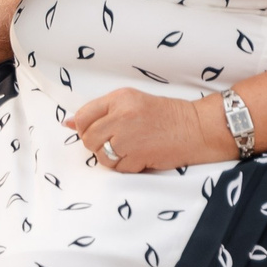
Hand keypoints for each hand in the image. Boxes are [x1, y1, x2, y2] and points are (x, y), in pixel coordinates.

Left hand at [66, 88, 230, 173]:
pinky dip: (127, 167)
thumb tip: (69, 123)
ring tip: (131, 150)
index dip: (85, 128)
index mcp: (120, 98)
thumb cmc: (168, 115)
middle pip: (88, 138)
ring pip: (100, 156)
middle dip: (98, 145)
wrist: (197, 128)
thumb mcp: (134, 102)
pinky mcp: (137, 156)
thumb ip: (103, 111)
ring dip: (112, 158)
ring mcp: (129, 136)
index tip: (96, 131)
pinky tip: (141, 157)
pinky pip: (118, 168)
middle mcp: (122, 115)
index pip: (84, 115)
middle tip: (117, 143)